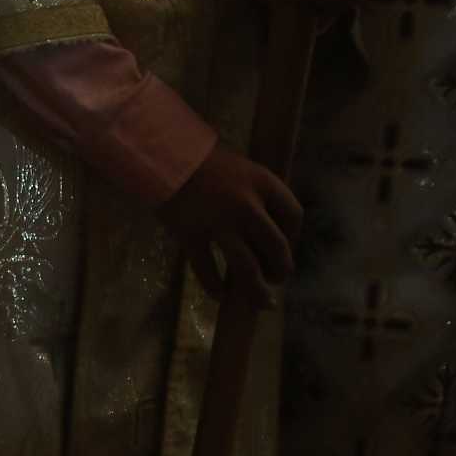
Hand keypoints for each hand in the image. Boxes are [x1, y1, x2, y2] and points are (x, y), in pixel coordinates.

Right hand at [159, 144, 299, 301]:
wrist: (161, 155)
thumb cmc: (201, 161)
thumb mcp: (239, 169)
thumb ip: (255, 195)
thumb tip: (264, 232)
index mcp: (263, 183)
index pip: (293, 215)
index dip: (294, 237)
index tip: (285, 248)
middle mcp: (247, 205)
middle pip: (275, 246)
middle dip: (280, 268)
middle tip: (276, 278)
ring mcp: (218, 222)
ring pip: (246, 266)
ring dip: (256, 288)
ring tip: (261, 301)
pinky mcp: (191, 234)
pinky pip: (206, 268)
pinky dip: (214, 286)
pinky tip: (219, 295)